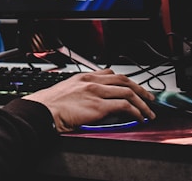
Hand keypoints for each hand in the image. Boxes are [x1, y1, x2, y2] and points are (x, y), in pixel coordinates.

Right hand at [23, 68, 155, 132]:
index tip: (132, 87)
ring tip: (148, 112)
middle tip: (148, 98)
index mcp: (83, 77)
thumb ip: (81, 90)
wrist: (43, 110)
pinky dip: (136, 112)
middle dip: (140, 89)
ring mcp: (96, 92)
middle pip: (123, 80)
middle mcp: (91, 81)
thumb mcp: (66, 90)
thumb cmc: (50, 105)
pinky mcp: (99, 106)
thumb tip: (92, 99)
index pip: (110, 73)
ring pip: (128, 92)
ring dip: (142, 103)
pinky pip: (125, 106)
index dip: (125, 80)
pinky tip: (138, 117)